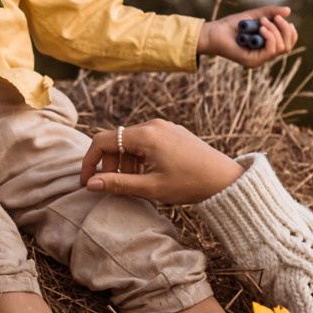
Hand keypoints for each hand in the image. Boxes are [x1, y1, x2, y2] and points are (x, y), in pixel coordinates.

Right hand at [79, 119, 243, 204]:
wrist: (225, 178)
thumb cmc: (190, 183)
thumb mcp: (151, 188)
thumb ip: (118, 184)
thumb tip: (90, 184)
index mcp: (145, 135)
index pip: (102, 141)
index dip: (89, 161)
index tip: (87, 182)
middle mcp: (153, 125)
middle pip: (116, 142)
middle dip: (110, 165)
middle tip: (118, 187)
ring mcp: (164, 127)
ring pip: (130, 143)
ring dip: (126, 163)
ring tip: (138, 184)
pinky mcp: (172, 132)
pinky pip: (146, 142)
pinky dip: (139, 158)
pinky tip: (150, 176)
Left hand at [198, 6, 296, 67]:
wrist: (215, 32)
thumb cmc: (233, 25)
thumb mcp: (255, 15)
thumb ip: (271, 12)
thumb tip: (288, 10)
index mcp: (267, 46)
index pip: (288, 43)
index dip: (290, 32)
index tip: (283, 18)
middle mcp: (264, 55)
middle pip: (287, 46)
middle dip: (284, 29)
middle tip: (274, 17)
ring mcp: (259, 60)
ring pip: (280, 48)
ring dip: (274, 30)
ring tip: (261, 21)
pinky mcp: (252, 62)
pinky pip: (270, 50)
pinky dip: (269, 37)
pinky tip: (261, 28)